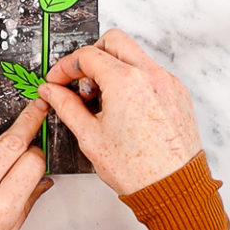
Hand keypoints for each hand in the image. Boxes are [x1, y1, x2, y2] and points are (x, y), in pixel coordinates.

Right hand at [37, 28, 201, 194]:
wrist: (174, 188)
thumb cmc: (137, 169)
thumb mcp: (89, 136)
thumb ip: (66, 106)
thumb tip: (51, 91)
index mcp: (125, 82)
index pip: (87, 55)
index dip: (65, 67)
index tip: (58, 80)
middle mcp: (150, 74)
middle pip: (113, 40)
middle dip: (92, 55)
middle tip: (81, 80)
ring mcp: (167, 82)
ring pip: (134, 54)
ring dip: (113, 66)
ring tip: (102, 98)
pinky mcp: (178, 92)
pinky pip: (150, 71)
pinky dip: (133, 78)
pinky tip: (123, 106)